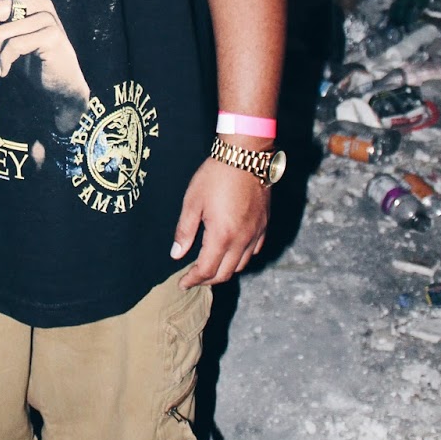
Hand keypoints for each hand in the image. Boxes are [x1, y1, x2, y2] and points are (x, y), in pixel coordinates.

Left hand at [0, 0, 88, 131]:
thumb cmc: (34, 60)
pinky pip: (14, 46)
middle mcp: (42, 4)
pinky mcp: (52, 36)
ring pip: (2, 31)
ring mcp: (48, 19)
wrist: (61, 86)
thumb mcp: (15, 34)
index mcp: (33, 0)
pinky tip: (4, 73)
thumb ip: (3, 18)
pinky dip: (3, 62)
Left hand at [170, 158, 269, 287]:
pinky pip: (254, 250)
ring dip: (224, 270)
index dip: (193, 280)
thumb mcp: (192, 202)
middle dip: (207, 280)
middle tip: (193, 279)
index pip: (207, 270)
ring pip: (241, 264)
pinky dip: (241, 257)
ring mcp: (256, 233)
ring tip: (210, 267)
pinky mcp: (264, 224)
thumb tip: (176, 255)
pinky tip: (231, 251)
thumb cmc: (216, 176)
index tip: (182, 284)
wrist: (246, 155)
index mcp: (222, 236)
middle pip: (225, 273)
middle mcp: (242, 239)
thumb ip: (184, 231)